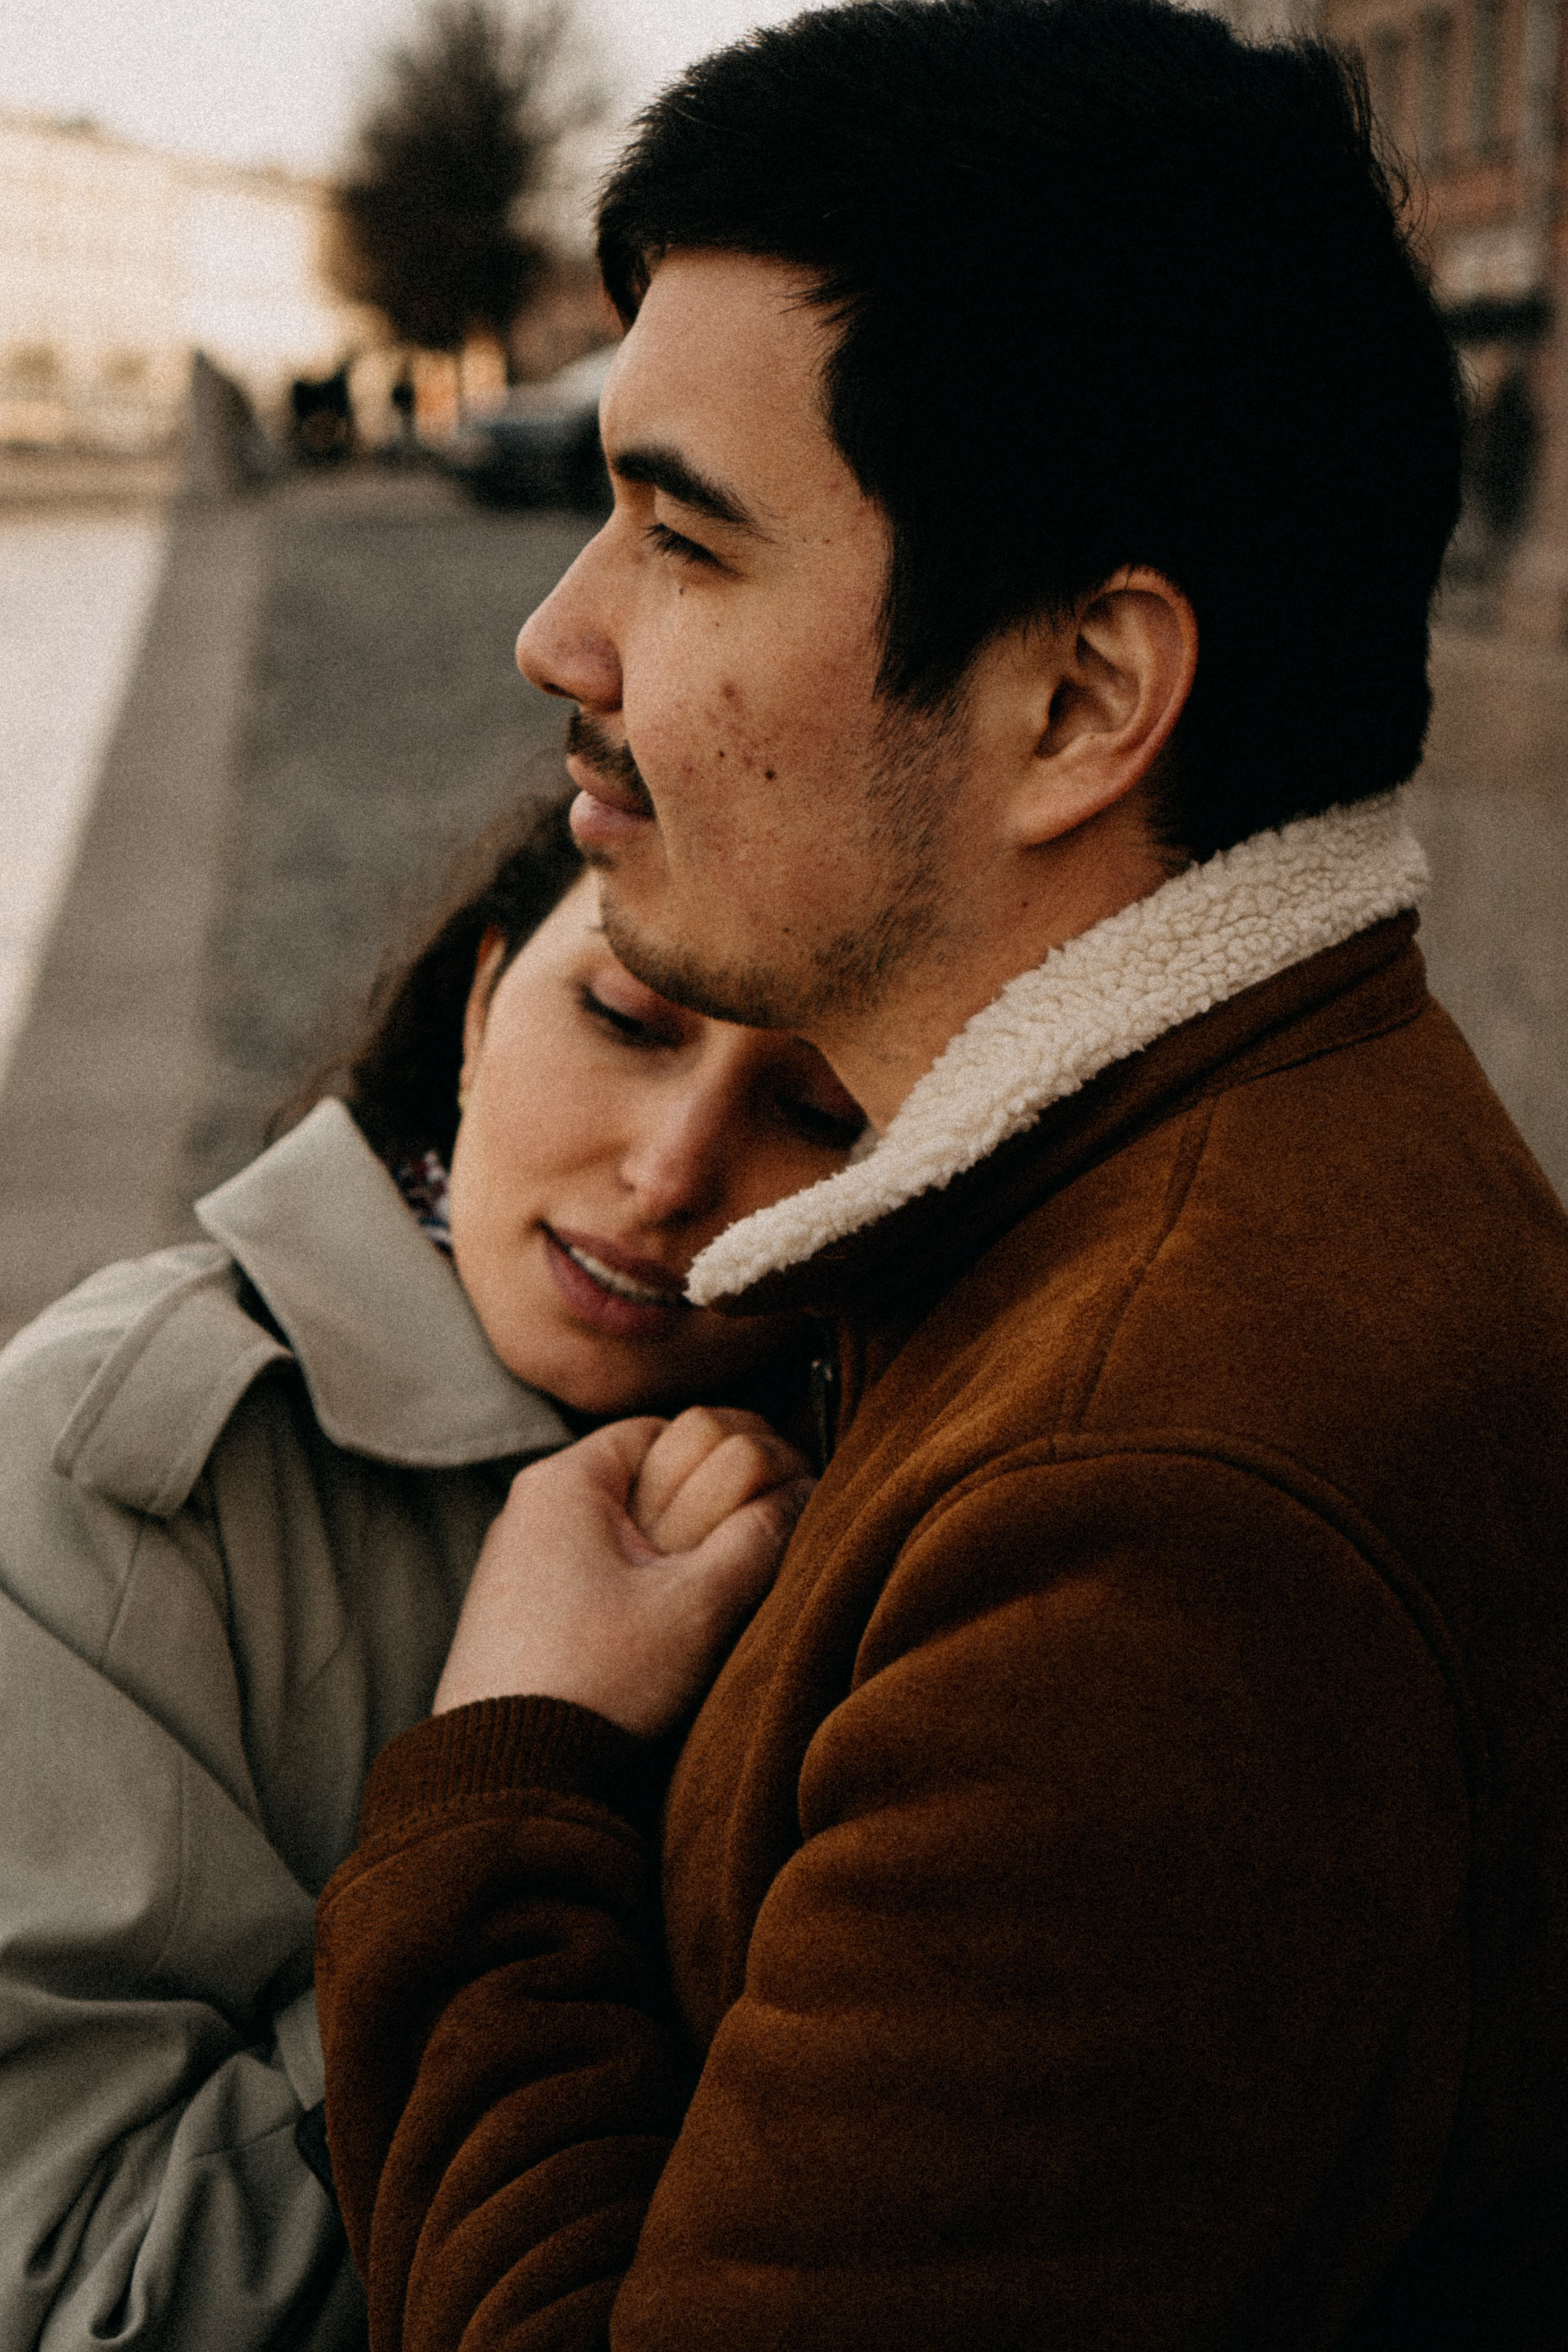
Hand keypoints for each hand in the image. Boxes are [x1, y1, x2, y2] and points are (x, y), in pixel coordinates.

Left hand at [433, 1408, 813, 1736]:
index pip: (667, 1429)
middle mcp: (531, 1510)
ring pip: (624, 1530)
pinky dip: (637, 1587)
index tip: (769, 1493)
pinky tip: (664, 1631)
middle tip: (751, 1542)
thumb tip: (800, 1494)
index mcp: (564, 1481)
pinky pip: (594, 1574)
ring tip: (710, 1597)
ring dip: (674, 1552)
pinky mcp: (516, 1616)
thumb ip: (760, 1538)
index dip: (729, 1454)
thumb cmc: (600, 1681)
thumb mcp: (699, 1605)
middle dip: (704, 1503)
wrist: (506, 1782)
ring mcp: (518, 1564)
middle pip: (645, 1477)